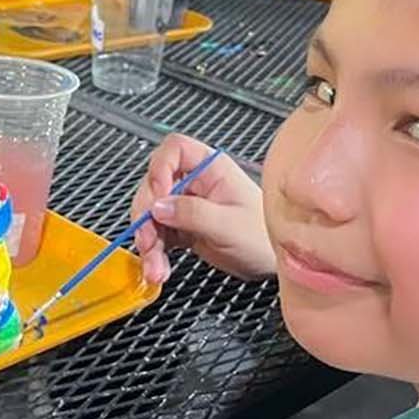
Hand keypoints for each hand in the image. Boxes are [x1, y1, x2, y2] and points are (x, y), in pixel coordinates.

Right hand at [131, 134, 274, 285]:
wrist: (272, 263)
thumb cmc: (263, 236)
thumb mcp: (229, 224)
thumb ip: (193, 212)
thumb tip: (159, 206)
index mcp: (211, 168)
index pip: (175, 150)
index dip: (160, 168)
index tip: (159, 196)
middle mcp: (195, 182)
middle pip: (154, 184)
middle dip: (146, 215)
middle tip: (148, 240)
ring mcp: (186, 204)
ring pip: (151, 212)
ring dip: (147, 240)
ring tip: (154, 267)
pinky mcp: (181, 227)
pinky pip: (157, 234)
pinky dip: (153, 252)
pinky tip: (158, 269)